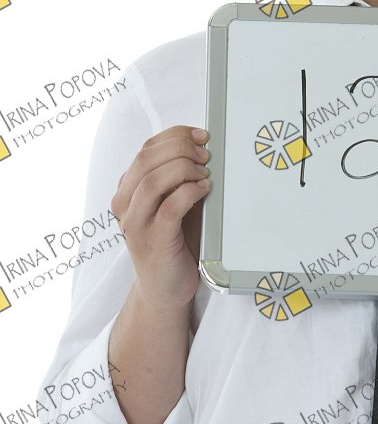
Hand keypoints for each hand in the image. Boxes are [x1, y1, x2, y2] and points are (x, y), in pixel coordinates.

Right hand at [111, 125, 211, 308]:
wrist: (165, 288)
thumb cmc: (174, 241)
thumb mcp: (174, 202)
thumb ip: (179, 178)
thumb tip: (204, 147)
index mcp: (128, 189)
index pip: (147, 149)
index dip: (176, 136)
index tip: (201, 135)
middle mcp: (125, 205)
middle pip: (147, 159)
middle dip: (181, 148)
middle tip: (206, 155)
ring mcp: (136, 224)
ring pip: (153, 180)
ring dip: (184, 169)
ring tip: (205, 172)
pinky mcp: (154, 241)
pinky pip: (170, 207)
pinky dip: (190, 192)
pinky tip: (205, 189)